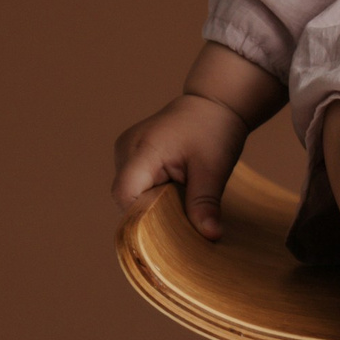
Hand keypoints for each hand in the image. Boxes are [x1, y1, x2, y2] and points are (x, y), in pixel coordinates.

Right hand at [112, 93, 250, 241]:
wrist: (213, 103)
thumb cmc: (214, 130)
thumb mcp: (214, 168)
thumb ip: (205, 203)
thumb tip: (210, 236)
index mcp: (143, 148)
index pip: (125, 195)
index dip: (143, 217)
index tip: (170, 228)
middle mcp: (126, 148)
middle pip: (126, 197)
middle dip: (151, 213)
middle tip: (182, 219)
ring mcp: (126, 149)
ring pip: (130, 192)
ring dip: (152, 203)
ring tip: (180, 201)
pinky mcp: (131, 153)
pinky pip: (135, 183)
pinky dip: (152, 193)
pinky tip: (174, 192)